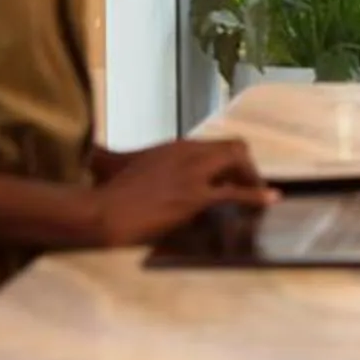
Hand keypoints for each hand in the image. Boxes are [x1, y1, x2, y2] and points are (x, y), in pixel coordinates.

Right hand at [87, 138, 272, 248]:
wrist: (102, 213)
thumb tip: (89, 152)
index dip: (228, 161)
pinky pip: (236, 192)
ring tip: (260, 194)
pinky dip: (257, 195)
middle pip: (233, 147)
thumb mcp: (111, 165)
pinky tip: (270, 200)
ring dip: (252, 177)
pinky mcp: (196, 196)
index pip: (214, 146)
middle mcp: (188, 152)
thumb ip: (107, 156)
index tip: (232, 176)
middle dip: (246, 166)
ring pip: (238, 160)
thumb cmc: (104, 193)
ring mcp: (193, 173)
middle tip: (249, 186)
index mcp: (174, 146)